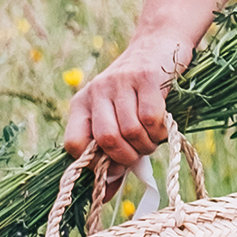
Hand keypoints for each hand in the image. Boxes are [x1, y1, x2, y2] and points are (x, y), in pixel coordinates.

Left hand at [63, 33, 192, 178]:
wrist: (159, 43)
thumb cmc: (139, 92)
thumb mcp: (118, 116)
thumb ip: (112, 153)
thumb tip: (108, 194)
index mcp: (82, 103)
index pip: (74, 143)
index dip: (94, 164)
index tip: (114, 168)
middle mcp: (97, 91)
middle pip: (107, 140)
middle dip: (127, 157)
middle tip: (140, 154)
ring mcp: (121, 82)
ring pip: (131, 131)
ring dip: (147, 145)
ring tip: (153, 139)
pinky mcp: (147, 77)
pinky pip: (151, 118)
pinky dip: (160, 131)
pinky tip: (163, 127)